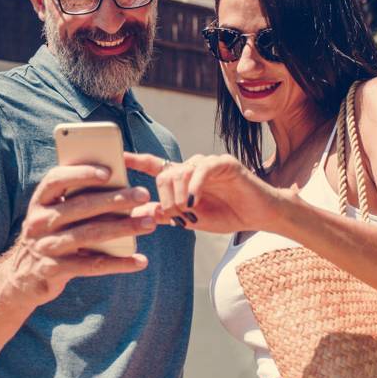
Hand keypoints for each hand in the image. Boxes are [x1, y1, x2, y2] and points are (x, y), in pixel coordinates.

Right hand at [7, 165, 157, 304]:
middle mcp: (39, 222)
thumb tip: (123, 191)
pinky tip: (140, 260)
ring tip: (150, 223)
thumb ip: (79, 201)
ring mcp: (46, 247)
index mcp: (39, 202)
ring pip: (90, 234)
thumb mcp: (55, 216)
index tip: (109, 171)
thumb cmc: (51, 236)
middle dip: (115, 199)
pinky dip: (119, 263)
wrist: (22, 277)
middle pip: (81, 206)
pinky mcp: (55, 270)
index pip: (57, 180)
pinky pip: (92, 266)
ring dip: (123, 228)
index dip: (82, 173)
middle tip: (144, 195)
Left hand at [124, 153, 285, 234]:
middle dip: (165, 199)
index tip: (118, 158)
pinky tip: (195, 202)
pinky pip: (201, 170)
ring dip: (179, 196)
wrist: (259, 216)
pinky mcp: (224, 163)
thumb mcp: (190, 219)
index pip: (154, 165)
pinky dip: (194, 187)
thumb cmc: (226, 215)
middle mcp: (192, 166)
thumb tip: (136, 213)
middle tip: (176, 216)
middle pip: (164, 175)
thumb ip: (165, 214)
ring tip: (188, 212)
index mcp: (182, 178)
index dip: (135, 160)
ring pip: (180, 172)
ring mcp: (208, 163)